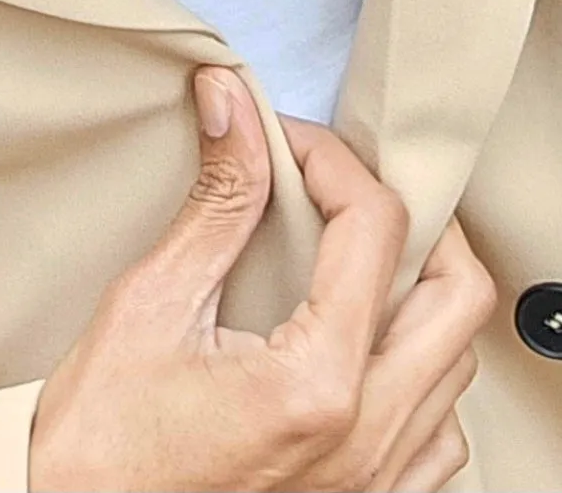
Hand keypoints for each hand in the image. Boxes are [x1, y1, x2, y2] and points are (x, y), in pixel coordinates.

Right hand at [27, 67, 491, 492]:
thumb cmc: (101, 442)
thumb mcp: (151, 304)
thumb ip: (217, 200)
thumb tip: (234, 106)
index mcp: (316, 385)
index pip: (377, 229)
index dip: (333, 159)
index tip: (288, 142)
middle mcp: (364, 441)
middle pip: (459, 295)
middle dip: (416, 220)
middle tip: (353, 190)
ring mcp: (372, 483)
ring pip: (459, 366)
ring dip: (423, 299)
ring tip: (360, 263)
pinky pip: (438, 436)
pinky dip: (421, 377)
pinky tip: (365, 350)